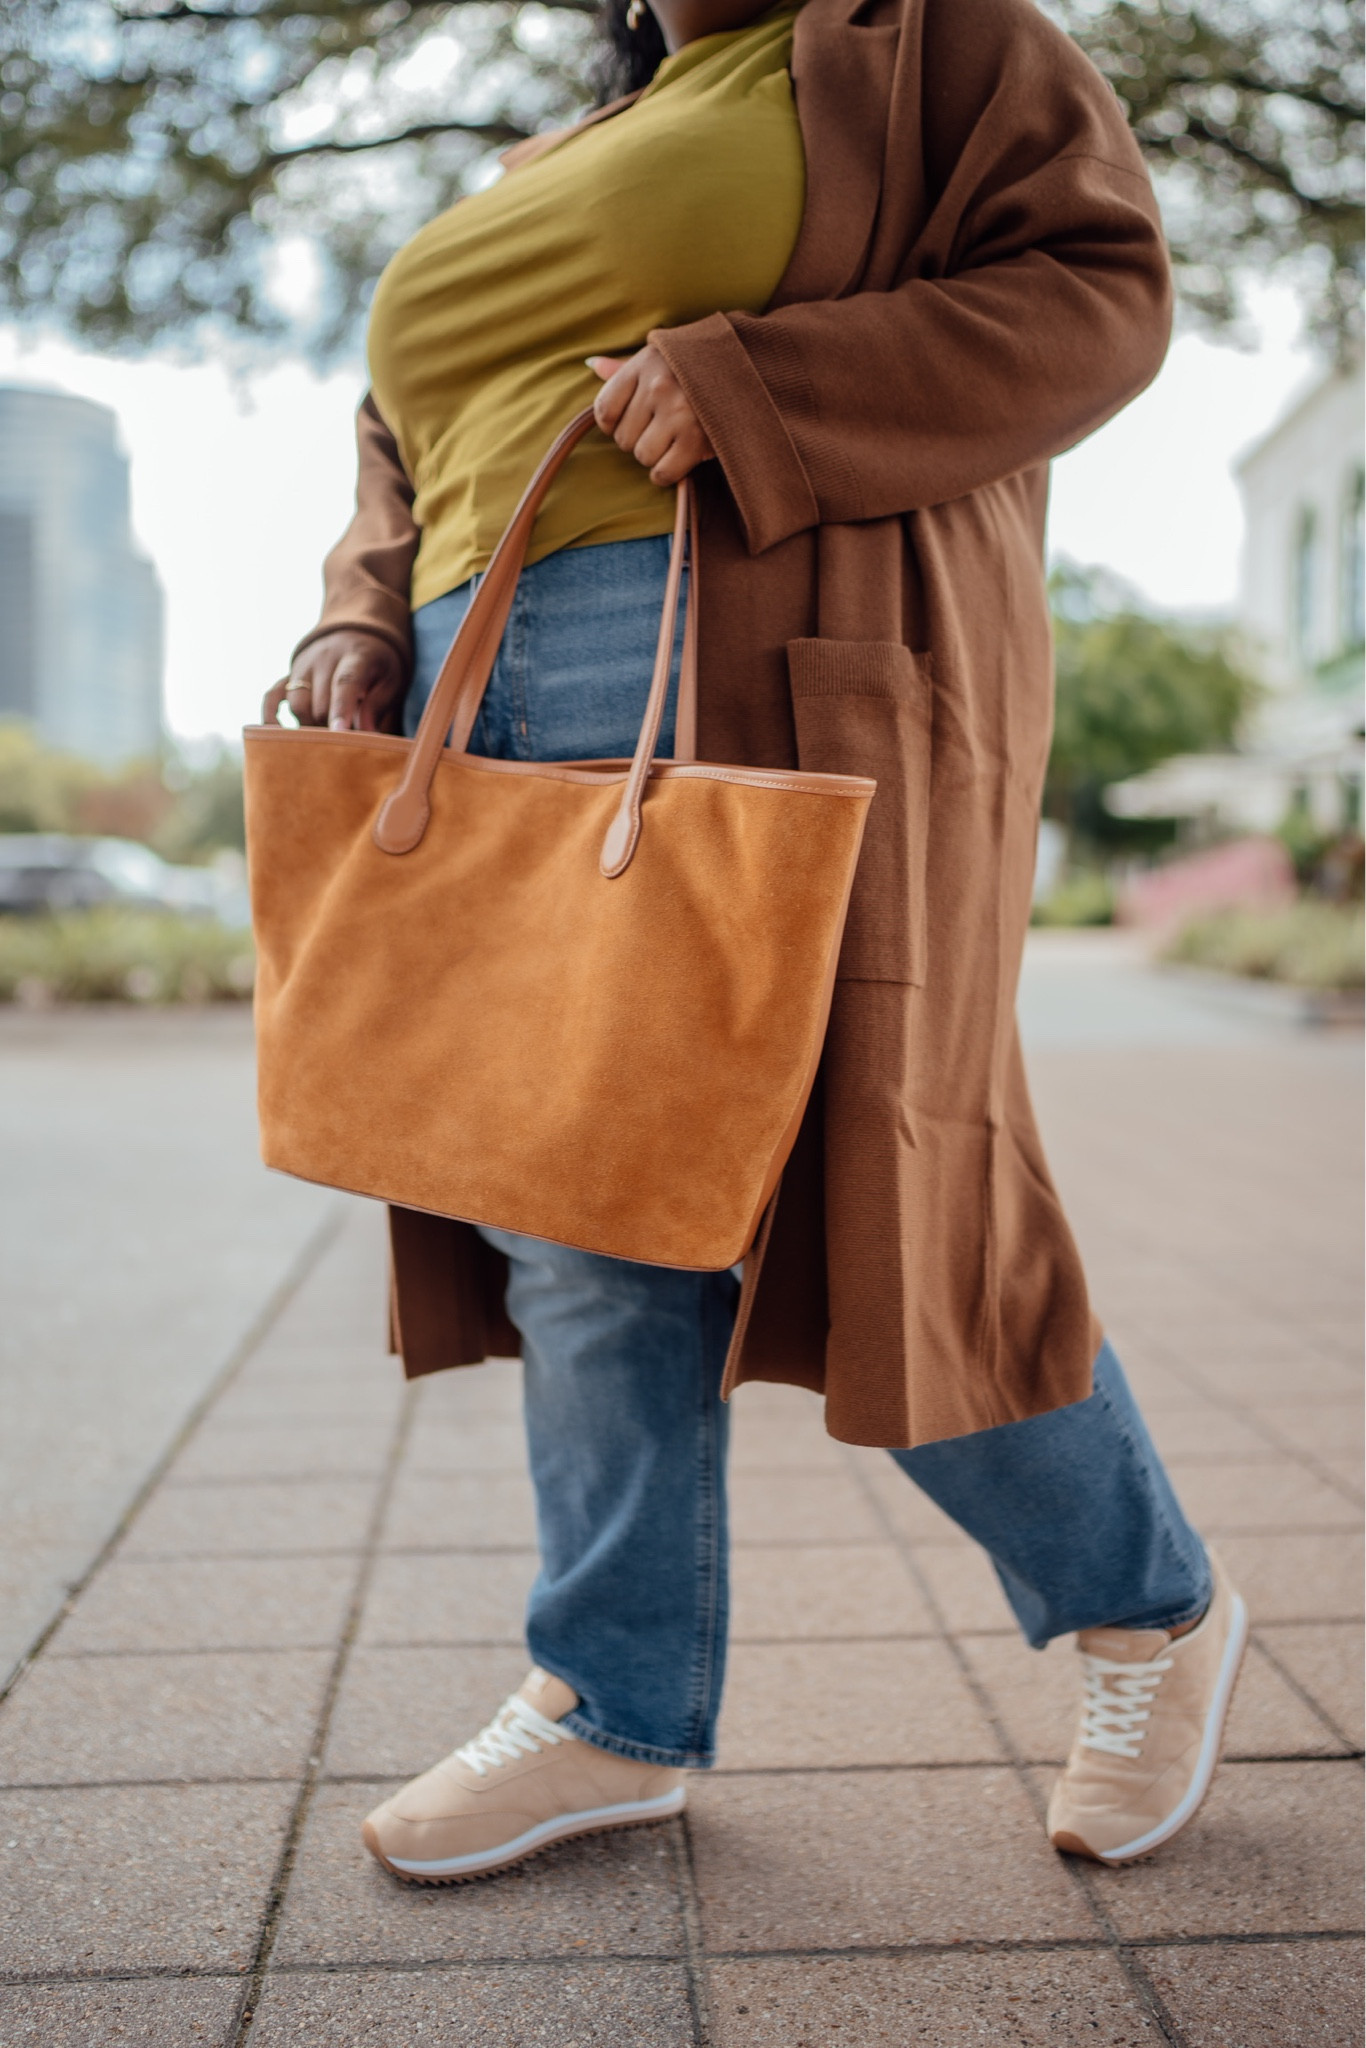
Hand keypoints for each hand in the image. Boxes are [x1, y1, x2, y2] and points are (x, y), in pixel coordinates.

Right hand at [263, 630, 406, 730]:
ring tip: (324, 740)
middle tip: (345, 745)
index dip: (341, 710)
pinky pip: (272, 696)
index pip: (344, 683)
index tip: (340, 734)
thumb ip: (378, 705)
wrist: (355, 633)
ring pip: (296, 703)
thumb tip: (368, 735)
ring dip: (308, 727)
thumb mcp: (390, 678)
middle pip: (319, 702)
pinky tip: (278, 736)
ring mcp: (303, 666)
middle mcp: (324, 658)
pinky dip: (271, 716)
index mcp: (355, 656)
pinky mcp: (289, 674)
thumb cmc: (378, 663)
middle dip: (330, 729)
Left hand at [588, 346, 713, 486]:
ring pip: (641, 456)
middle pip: (622, 438)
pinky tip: (680, 458)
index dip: (612, 423)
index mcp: (645, 363)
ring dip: (654, 456)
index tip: (629, 422)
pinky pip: (662, 473)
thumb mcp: (662, 358)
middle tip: (661, 430)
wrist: (752, 373)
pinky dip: (667, 473)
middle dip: (638, 439)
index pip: (604, 408)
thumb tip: (593, 366)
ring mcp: (678, 413)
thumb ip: (626, 369)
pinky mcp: (696, 439)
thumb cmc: (698, 370)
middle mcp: (658, 386)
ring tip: (673, 441)